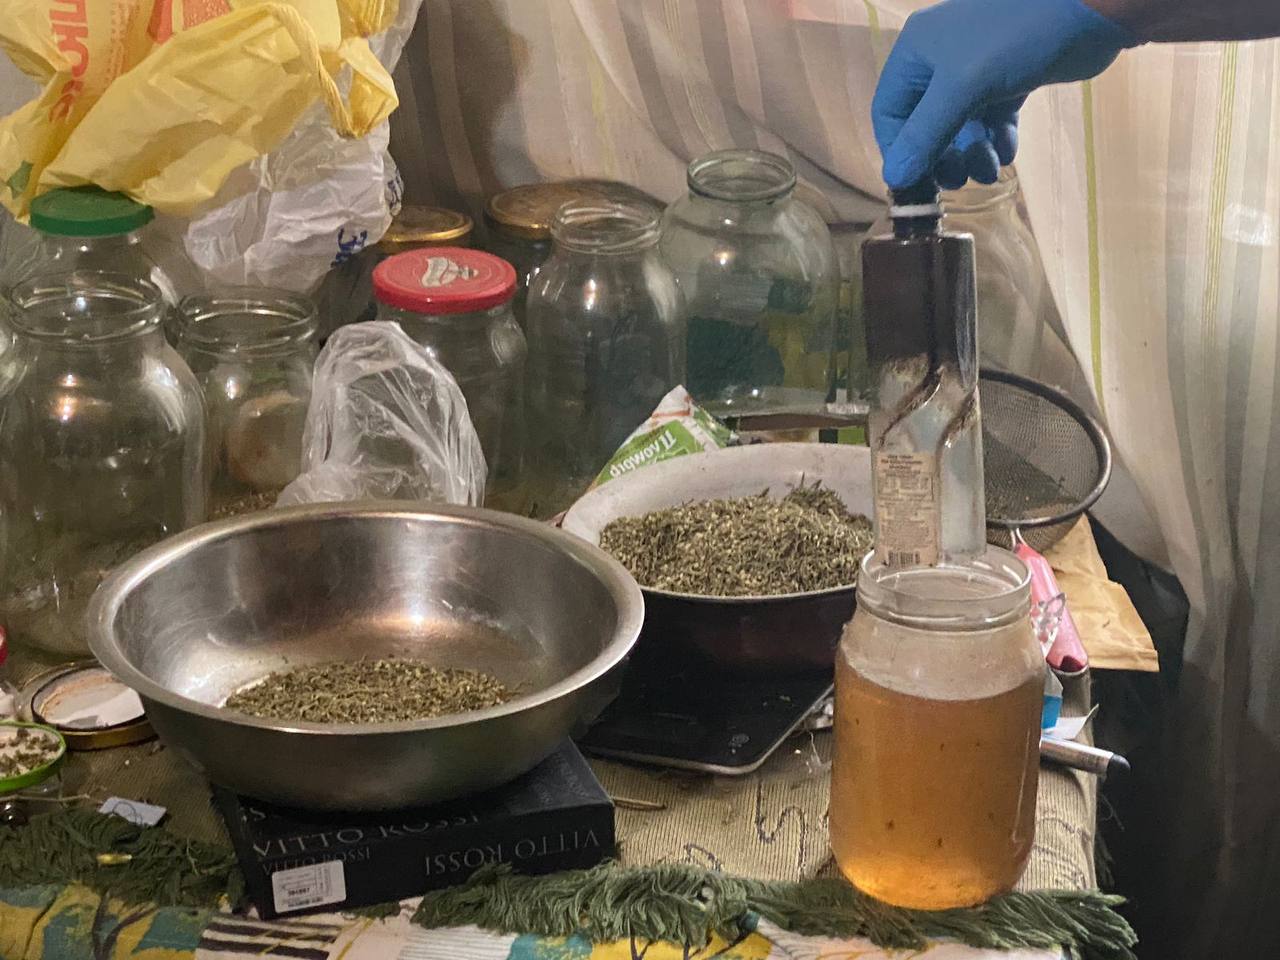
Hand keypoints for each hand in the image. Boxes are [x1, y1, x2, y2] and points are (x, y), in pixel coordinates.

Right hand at [872, 0, 1136, 190]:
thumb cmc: (1014, 38)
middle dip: (942, 156)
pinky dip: (997, 140)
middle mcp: (940, 60)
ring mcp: (976, 70)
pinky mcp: (1010, 78)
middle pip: (925, 125)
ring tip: (990, 169)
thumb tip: (893, 179)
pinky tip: (1008, 150)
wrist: (1088, 8)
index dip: (900, 150)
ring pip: (961, 127)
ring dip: (972, 154)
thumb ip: (925, 135)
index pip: (889, 113)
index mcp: (916, 52)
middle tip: (958, 180)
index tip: (918, 182)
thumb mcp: (962, 88)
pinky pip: (991, 120)